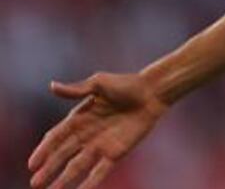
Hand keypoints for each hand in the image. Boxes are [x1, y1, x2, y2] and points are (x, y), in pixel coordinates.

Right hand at [28, 72, 168, 188]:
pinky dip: (90, 182)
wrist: (152, 93)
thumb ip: (77, 89)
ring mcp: (100, 145)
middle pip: (62, 155)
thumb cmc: (126, 84)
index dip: (43, 151)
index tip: (32, 164)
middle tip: (35, 184)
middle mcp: (86, 134)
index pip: (56, 138)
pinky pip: (101, 170)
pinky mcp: (116, 152)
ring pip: (77, 166)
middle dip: (49, 169)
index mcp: (78, 119)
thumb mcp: (99, 84)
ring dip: (64, 180)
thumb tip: (52, 86)